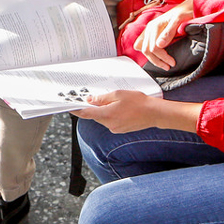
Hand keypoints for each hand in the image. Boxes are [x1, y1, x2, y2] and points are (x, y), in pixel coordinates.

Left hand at [76, 90, 201, 133]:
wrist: (154, 113)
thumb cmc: (138, 102)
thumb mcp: (118, 95)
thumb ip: (102, 98)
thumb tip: (90, 100)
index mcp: (106, 115)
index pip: (86, 113)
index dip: (76, 109)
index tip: (69, 106)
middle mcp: (109, 124)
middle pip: (94, 115)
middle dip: (93, 107)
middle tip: (94, 97)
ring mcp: (115, 128)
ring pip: (102, 118)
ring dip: (103, 110)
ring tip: (113, 101)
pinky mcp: (120, 129)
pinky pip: (110, 121)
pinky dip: (110, 114)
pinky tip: (119, 108)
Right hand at [135, 2, 197, 68]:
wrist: (186, 7)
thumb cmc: (183, 12)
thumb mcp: (178, 20)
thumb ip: (168, 32)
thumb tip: (159, 45)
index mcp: (154, 26)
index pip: (153, 47)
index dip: (162, 57)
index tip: (172, 62)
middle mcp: (149, 29)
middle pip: (146, 50)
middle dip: (157, 60)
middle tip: (168, 66)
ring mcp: (149, 31)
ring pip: (143, 49)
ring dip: (152, 58)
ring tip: (163, 64)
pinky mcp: (151, 33)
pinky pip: (143, 44)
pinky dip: (148, 52)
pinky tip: (156, 56)